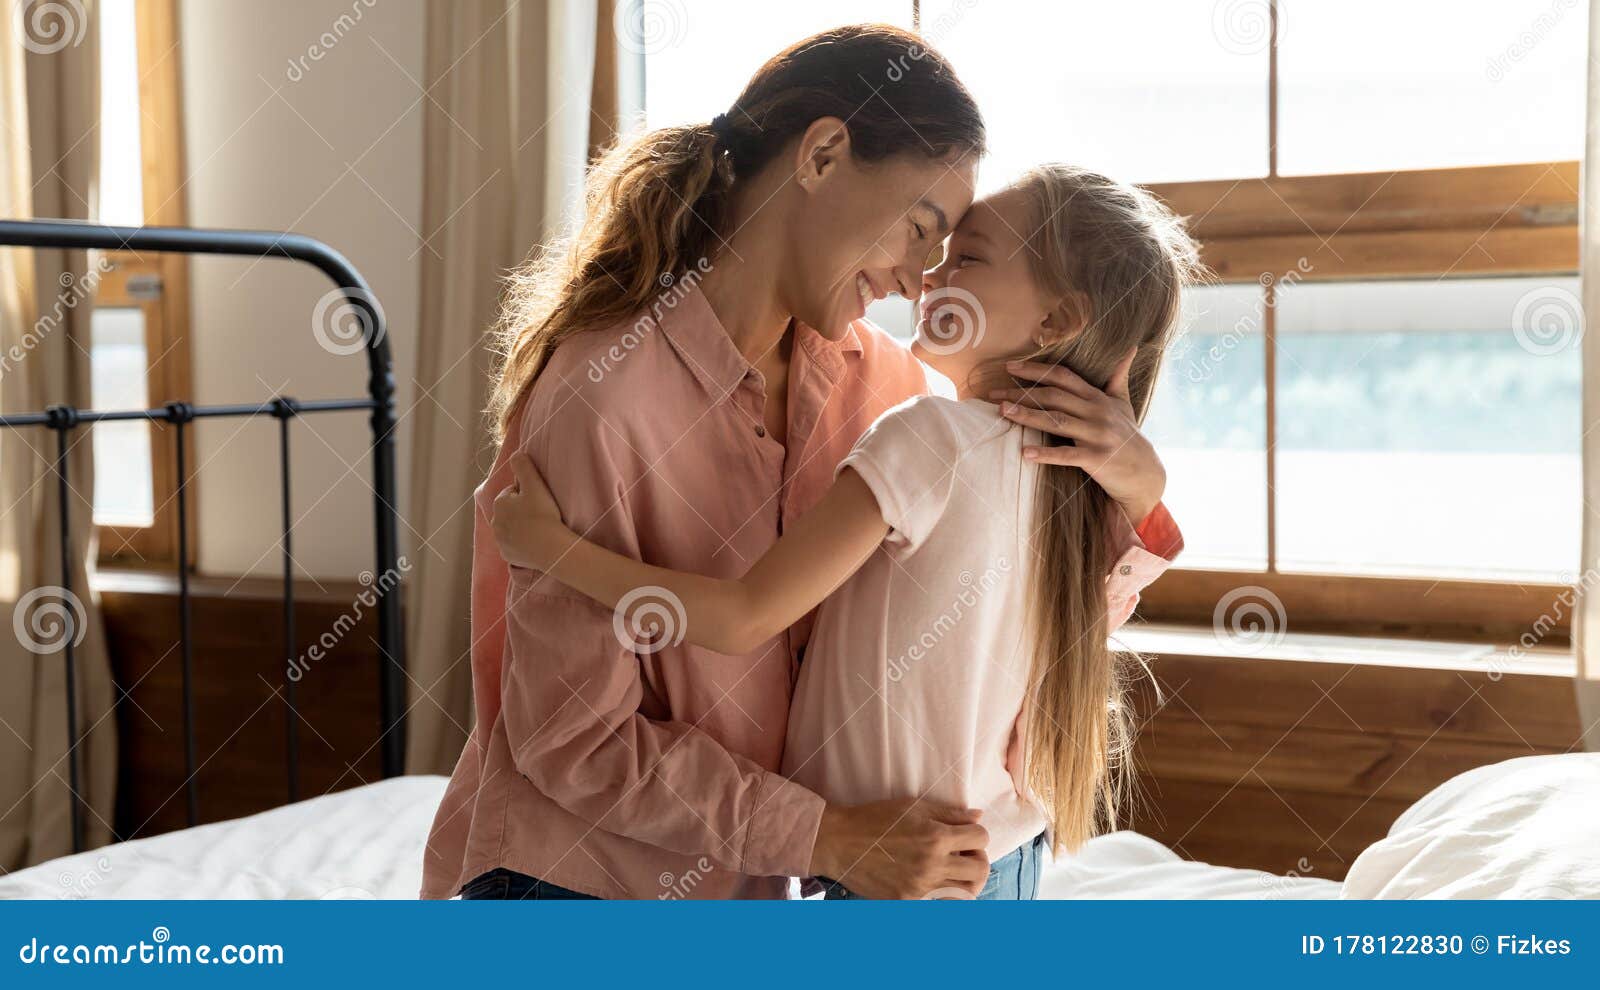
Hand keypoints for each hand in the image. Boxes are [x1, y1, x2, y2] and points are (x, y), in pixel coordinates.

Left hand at [491, 451, 574, 569]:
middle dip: (523, 511)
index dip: (529, 495)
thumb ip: (523, 466)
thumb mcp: (535, 485)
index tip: (540, 502)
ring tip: (540, 529)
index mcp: (499, 503)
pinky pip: (514, 546)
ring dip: (523, 527)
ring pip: (512, 528)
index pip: (514, 493)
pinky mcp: (507, 555)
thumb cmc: (544, 515)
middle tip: (542, 515)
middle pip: (511, 511)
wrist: (551, 548)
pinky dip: (523, 544)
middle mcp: (494, 522)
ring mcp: (500, 541)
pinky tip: (535, 543)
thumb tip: (516, 454)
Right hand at [809, 798, 989, 898]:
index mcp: (936, 837)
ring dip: (969, 881)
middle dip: (978, 858)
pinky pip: (941, 905)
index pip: (980, 838)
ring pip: (967, 894)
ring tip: (957, 872)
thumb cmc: (875, 818)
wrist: (839, 842)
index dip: (977, 833)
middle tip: (965, 854)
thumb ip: (949, 812)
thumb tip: (977, 816)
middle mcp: (932, 865)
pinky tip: (938, 885)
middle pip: (980, 869)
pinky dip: (947, 897)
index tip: (966, 834)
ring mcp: (920, 888)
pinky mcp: (907, 902)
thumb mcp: (913, 806)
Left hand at [992, 349, 1165, 525]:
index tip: (1009, 367)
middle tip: (993, 393)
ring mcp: (1097, 435)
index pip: (1063, 377)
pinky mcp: (1096, 458)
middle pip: (1054, 397)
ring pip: (1056, 422)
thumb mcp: (1124, 403)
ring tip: (1003, 412)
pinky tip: (1024, 452)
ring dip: (1027, 416)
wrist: (1145, 473)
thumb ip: (1118, 376)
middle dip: (1022, 393)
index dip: (1036, 370)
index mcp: (1097, 398)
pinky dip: (1045, 454)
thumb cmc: (1129, 435)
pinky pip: (1067, 455)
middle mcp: (1097, 412)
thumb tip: (1131, 346)